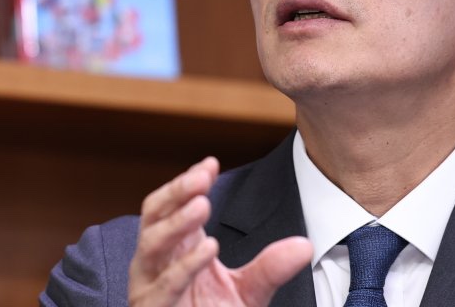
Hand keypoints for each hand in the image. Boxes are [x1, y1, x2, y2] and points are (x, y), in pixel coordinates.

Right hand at [128, 157, 312, 306]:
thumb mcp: (247, 292)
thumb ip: (270, 267)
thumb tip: (305, 245)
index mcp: (176, 247)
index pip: (171, 204)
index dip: (187, 183)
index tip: (210, 164)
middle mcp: (156, 262)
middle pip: (154, 215)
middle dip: (176, 192)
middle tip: (201, 176)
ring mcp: (149, 285)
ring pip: (151, 244)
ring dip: (176, 222)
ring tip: (202, 205)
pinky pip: (165, 284)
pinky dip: (185, 265)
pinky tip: (209, 247)